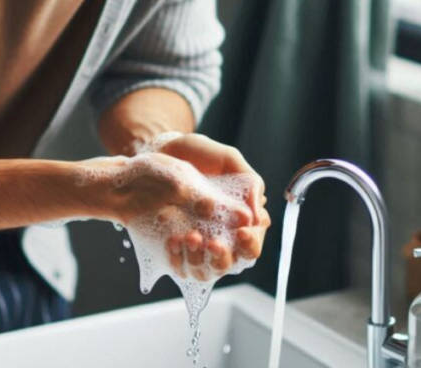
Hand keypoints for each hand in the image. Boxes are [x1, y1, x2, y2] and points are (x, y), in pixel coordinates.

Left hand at [154, 134, 270, 279]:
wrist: (161, 150)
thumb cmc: (198, 154)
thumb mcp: (228, 159)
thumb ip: (250, 182)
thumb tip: (258, 213)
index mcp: (240, 219)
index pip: (252, 243)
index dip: (250, 242)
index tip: (242, 231)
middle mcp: (221, 236)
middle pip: (232, 263)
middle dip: (225, 256)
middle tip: (215, 244)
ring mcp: (197, 243)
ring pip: (205, 270)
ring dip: (200, 258)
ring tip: (191, 237)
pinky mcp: (174, 246)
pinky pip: (178, 265)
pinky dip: (177, 257)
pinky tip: (173, 240)